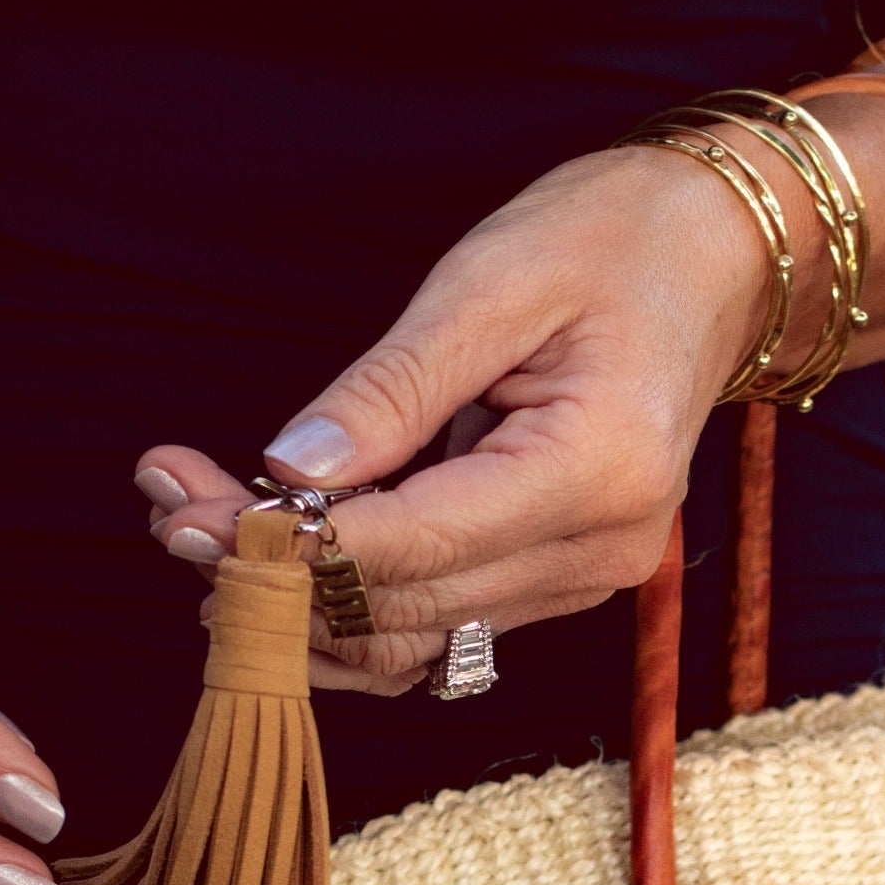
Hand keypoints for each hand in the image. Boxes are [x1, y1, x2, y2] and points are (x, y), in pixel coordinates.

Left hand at [134, 144, 774, 684]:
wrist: (715, 262)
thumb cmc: (613, 244)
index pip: (414, 546)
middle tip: (170, 515)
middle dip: (274, 574)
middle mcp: (596, 553)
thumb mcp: (491, 282)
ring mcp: (583, 581)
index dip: (294, 547)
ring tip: (202, 532)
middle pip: (403, 607)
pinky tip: (280, 571)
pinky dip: (352, 614)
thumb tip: (293, 468)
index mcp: (593, 474)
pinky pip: (440, 633)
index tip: (191, 517)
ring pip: (412, 641)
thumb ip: (392, 387)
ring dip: (299, 605)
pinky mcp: (558, 585)